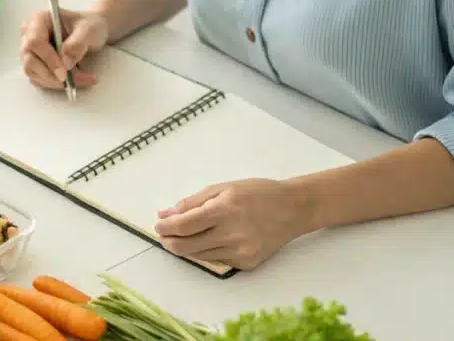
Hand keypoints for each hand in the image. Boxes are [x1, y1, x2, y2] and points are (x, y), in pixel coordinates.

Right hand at [19, 9, 108, 89]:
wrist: (91, 32)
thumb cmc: (89, 25)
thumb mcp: (89, 30)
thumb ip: (77, 44)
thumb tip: (65, 63)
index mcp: (39, 20)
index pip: (35, 42)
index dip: (48, 59)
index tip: (64, 73)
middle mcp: (29, 35)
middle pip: (30, 60)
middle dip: (52, 75)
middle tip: (73, 82)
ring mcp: (30, 51)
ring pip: (33, 73)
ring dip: (56, 82)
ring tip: (81, 79)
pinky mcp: (35, 65)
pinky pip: (39, 79)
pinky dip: (56, 84)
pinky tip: (74, 80)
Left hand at [153, 178, 313, 269]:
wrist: (294, 209)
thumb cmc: (258, 193)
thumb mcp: (223, 188)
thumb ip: (192, 203)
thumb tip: (165, 214)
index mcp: (225, 209)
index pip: (184, 226)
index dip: (166, 228)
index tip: (159, 225)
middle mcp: (233, 233)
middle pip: (186, 247)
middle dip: (169, 242)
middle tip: (165, 235)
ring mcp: (241, 252)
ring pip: (199, 256)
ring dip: (186, 247)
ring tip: (185, 236)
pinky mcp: (247, 263)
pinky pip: (216, 260)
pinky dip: (207, 251)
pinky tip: (212, 240)